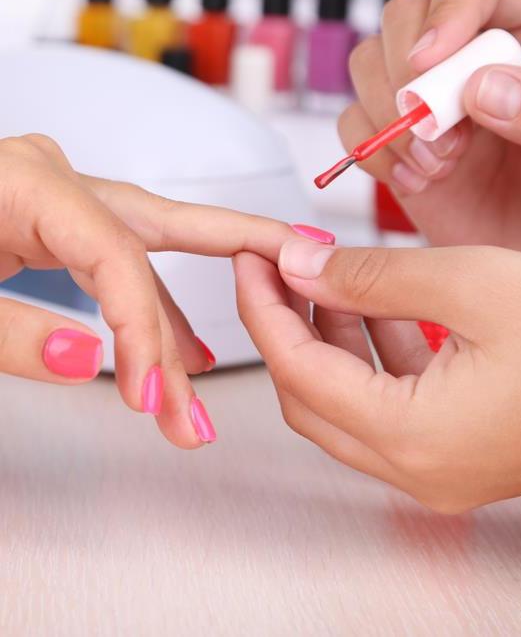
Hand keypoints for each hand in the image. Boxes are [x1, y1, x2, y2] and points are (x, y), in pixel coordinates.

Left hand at [0, 134, 302, 447]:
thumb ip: (11, 333)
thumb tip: (90, 359)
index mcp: (25, 179)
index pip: (118, 257)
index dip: (146, 333)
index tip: (156, 401)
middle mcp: (53, 178)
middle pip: (161, 236)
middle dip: (217, 292)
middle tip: (278, 315)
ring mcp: (58, 196)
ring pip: (144, 258)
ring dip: (178, 326)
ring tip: (206, 385)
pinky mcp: (55, 221)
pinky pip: (121, 263)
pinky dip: (150, 309)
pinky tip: (178, 347)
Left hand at [234, 237, 520, 512]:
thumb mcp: (472, 286)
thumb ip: (373, 277)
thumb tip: (300, 269)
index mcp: (414, 437)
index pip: (299, 371)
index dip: (264, 309)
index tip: (251, 264)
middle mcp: (418, 469)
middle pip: (312, 395)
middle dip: (286, 325)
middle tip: (276, 271)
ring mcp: (438, 468)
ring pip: (349, 402)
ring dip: (331, 338)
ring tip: (328, 279)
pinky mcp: (455, 452)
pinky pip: (389, 405)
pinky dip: (374, 355)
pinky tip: (378, 309)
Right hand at [339, 0, 520, 247]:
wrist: (515, 253)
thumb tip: (482, 87)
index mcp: (517, 38)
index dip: (451, 6)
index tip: (432, 57)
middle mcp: (463, 61)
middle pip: (406, 18)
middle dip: (409, 80)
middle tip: (436, 131)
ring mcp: (423, 100)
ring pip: (368, 64)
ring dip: (388, 120)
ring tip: (435, 163)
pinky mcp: (391, 141)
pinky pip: (352, 124)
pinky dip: (371, 154)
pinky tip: (413, 180)